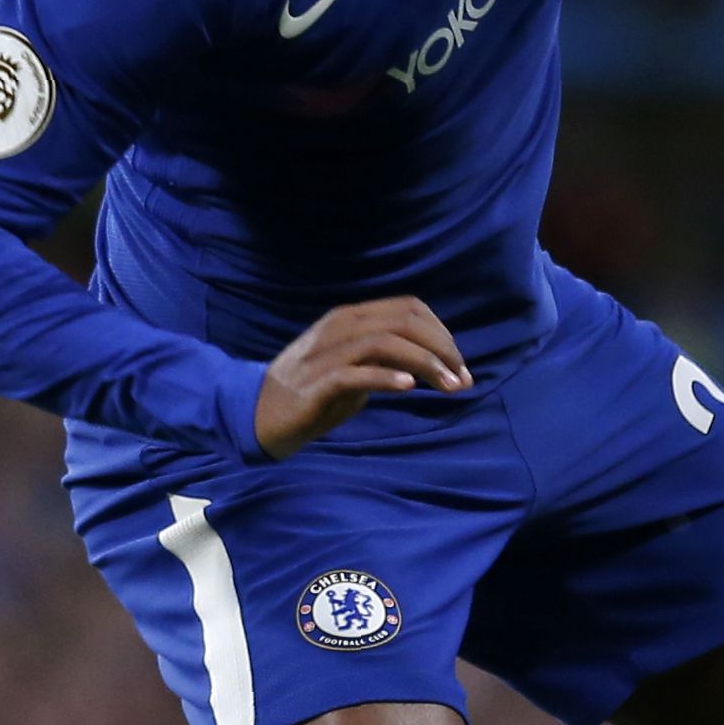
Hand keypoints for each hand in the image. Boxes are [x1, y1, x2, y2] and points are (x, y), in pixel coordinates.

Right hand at [255, 297, 469, 456]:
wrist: (260, 416)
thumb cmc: (313, 393)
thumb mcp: (355, 367)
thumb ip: (386, 357)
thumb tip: (432, 361)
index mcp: (350, 318)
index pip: (409, 309)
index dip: (442, 333)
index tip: (460, 365)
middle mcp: (339, 328)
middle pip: (403, 322)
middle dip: (442, 348)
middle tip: (463, 379)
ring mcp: (325, 354)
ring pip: (385, 343)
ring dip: (425, 363)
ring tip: (449, 386)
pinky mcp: (315, 384)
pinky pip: (356, 373)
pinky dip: (387, 376)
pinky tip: (409, 386)